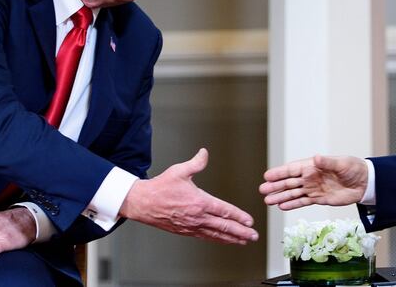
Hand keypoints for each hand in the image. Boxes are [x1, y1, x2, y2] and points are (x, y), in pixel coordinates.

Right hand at [119, 148, 257, 244]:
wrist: (142, 203)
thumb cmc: (160, 187)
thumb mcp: (179, 171)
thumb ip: (196, 163)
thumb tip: (204, 153)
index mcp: (199, 202)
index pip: (224, 211)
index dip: (239, 216)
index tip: (250, 221)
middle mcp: (197, 216)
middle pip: (224, 226)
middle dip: (240, 232)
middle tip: (253, 235)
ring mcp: (191, 226)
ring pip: (216, 234)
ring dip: (232, 239)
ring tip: (243, 241)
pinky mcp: (185, 231)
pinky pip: (205, 237)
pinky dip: (217, 240)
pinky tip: (223, 241)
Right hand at [259, 155, 367, 209]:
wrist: (365, 183)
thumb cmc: (354, 168)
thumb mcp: (342, 164)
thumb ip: (328, 162)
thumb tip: (316, 158)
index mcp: (313, 166)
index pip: (293, 169)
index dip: (280, 172)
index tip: (267, 176)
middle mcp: (310, 177)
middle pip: (290, 182)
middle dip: (276, 186)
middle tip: (262, 190)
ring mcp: (313, 188)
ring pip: (293, 193)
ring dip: (281, 196)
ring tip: (267, 200)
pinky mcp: (319, 199)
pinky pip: (302, 202)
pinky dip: (292, 204)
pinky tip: (281, 206)